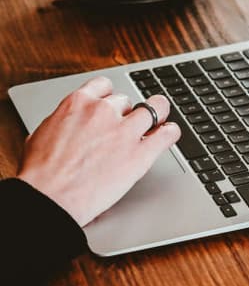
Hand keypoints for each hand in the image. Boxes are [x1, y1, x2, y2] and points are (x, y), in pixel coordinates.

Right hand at [16, 76, 179, 226]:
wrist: (48, 199)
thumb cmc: (40, 173)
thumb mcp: (43, 133)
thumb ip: (65, 120)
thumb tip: (73, 121)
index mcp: (78, 104)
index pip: (104, 85)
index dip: (110, 96)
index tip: (112, 104)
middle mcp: (103, 112)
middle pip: (126, 101)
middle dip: (124, 114)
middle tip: (122, 129)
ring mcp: (124, 131)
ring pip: (154, 108)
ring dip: (156, 115)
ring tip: (157, 122)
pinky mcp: (140, 154)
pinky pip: (168, 134)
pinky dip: (170, 132)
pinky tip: (168, 134)